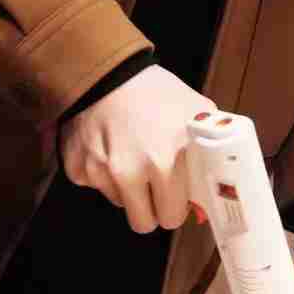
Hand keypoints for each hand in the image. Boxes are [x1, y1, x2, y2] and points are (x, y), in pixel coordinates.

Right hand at [58, 64, 213, 233]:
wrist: (107, 70)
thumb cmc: (156, 92)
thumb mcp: (195, 112)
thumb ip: (208, 151)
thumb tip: (217, 187)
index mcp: (165, 160)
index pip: (172, 217)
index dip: (176, 206)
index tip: (176, 194)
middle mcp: (129, 171)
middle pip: (143, 223)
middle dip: (152, 207)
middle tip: (155, 184)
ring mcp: (99, 171)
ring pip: (119, 204)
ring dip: (127, 188)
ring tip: (132, 154)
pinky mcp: (76, 167)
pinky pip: (95, 186)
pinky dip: (103, 173)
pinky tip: (110, 147)